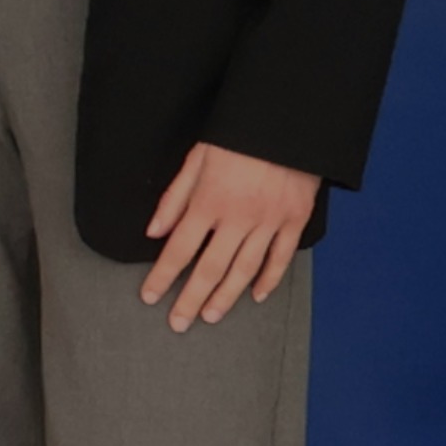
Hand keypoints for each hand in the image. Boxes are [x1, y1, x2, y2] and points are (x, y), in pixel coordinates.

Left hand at [141, 141, 322, 331]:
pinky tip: (255, 296)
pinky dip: (268, 280)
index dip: (162, 276)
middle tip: (177, 323)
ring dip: (225, 297)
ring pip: (244, 270)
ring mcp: (270, 222)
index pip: (179, 249)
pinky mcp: (295, 220)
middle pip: (210, 268)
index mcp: (209, 202)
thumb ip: (174, 198)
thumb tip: (153, 232)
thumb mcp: (196, 159)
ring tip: (209, 316)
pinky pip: (281, 258)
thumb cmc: (237, 137)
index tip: (149, 297)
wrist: (288, 123)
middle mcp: (238, 217)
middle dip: (190, 298)